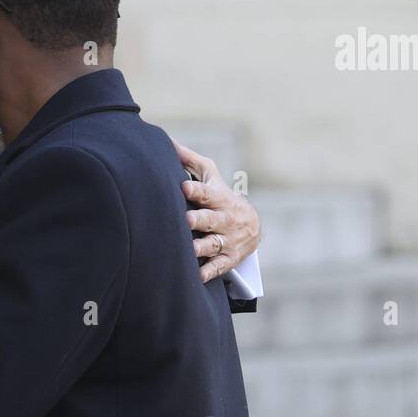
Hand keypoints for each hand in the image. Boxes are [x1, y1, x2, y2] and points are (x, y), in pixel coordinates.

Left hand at [173, 140, 261, 283]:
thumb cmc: (219, 195)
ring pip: (214, 244)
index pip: (208, 193)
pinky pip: (219, 267)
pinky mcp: (229, 258)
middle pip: (211, 220)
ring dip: (202, 247)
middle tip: (186, 220)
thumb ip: (189, 160)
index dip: (197, 190)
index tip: (184, 187)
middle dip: (199, 220)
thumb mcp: (210, 176)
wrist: (250, 224)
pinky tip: (197, 276)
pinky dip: (209, 272)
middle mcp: (225, 219)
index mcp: (219, 198)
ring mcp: (228, 239)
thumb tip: (167, 140)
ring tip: (189, 250)